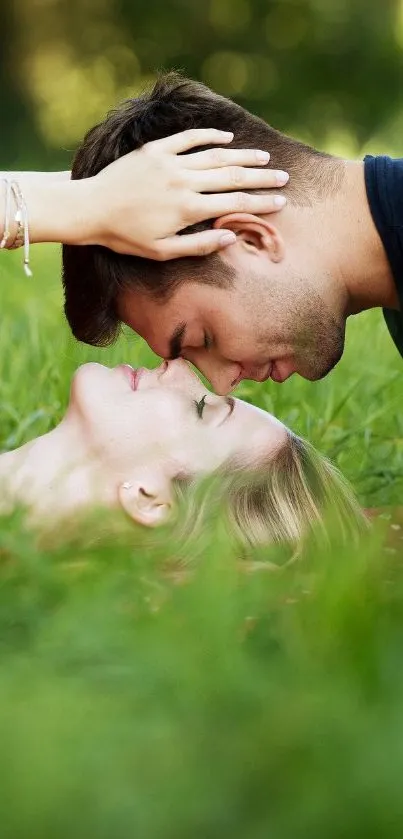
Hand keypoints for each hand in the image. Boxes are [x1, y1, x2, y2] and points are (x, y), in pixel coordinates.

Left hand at [86, 128, 287, 258]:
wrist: (90, 209)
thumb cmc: (126, 237)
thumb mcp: (162, 251)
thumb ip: (199, 245)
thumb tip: (231, 236)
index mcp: (188, 209)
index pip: (234, 204)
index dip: (261, 203)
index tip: (281, 202)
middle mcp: (183, 182)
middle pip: (232, 177)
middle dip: (261, 178)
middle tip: (283, 178)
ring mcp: (170, 162)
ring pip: (215, 156)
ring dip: (243, 156)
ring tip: (263, 159)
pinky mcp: (156, 150)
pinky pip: (189, 139)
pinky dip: (210, 136)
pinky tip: (227, 139)